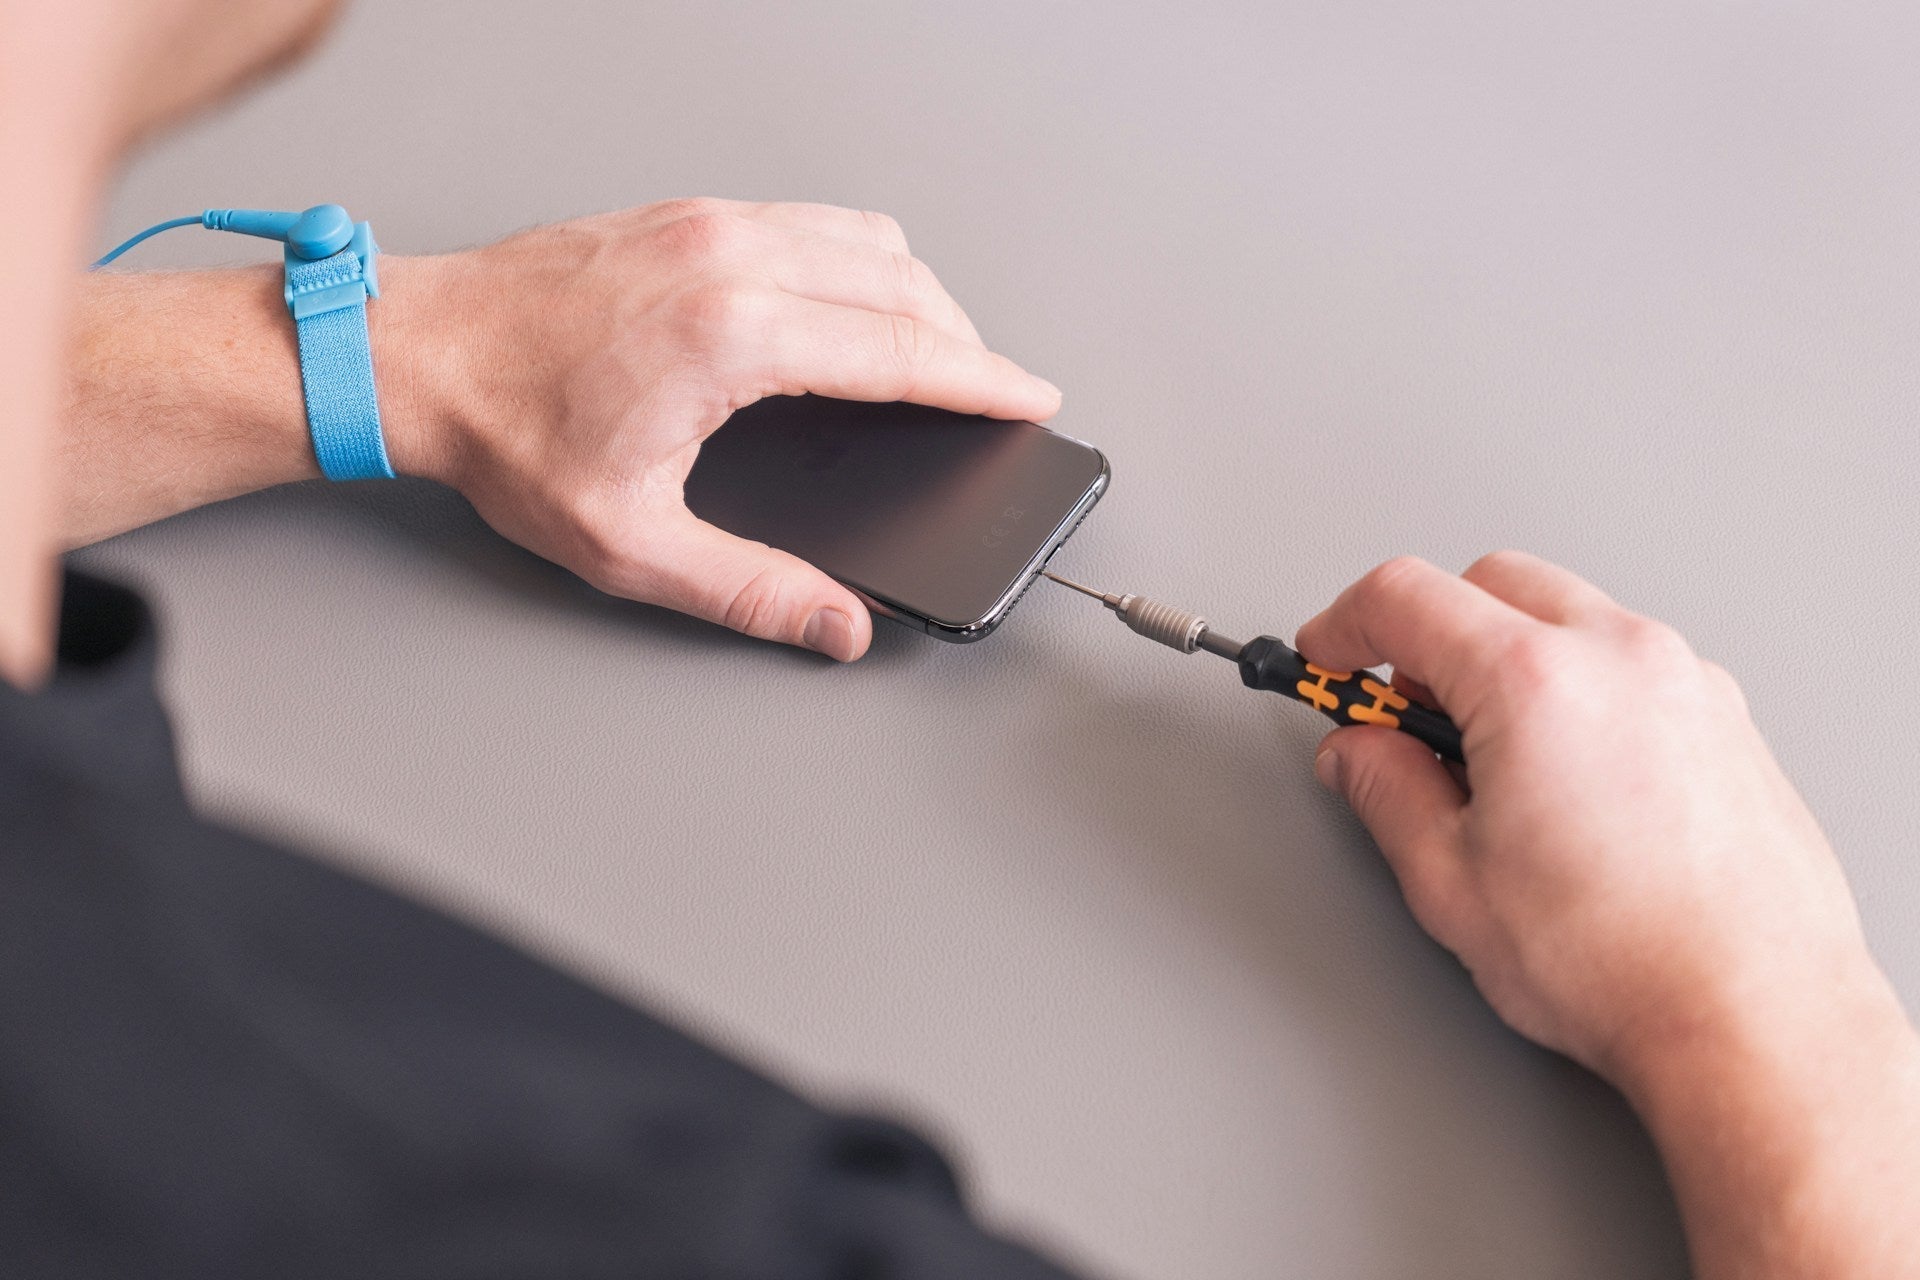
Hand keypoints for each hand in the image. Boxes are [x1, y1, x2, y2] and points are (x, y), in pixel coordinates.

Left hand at [390, 199, 1060, 660]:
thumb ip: (749, 591)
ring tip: (931, 348)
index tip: (1028, 394)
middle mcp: (728, 259)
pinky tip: (847, 300)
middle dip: (961, 338)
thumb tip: (834, 625)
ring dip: (913, 291)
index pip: (901, 350)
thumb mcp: (631, 544)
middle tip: (986, 388)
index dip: (981, 378)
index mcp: (731, 336)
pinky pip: (806, 217)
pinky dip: (855, 258)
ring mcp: (704, 223)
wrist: (416, 356)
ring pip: (860, 236)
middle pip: (899, 283)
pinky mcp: (681, 212)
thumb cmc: (504, 436)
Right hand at [1298, 552, 1919, 1277]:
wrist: (1755, 1017)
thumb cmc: (1621, 962)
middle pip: (1490, 582)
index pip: (1405, 596)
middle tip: (1400, 716)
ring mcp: (1685, 680)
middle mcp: (1618, 656)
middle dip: (1428, 631)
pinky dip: (1575, 684)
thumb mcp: (1449, 881)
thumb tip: (1359, 754)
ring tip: (1486, 756)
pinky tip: (1561, 772)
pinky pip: (1627, 660)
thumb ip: (1386, 791)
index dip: (1344, 624)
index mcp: (1533, 682)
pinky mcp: (1727, 718)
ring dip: (1506, 653)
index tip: (1328, 658)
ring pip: (1566, 614)